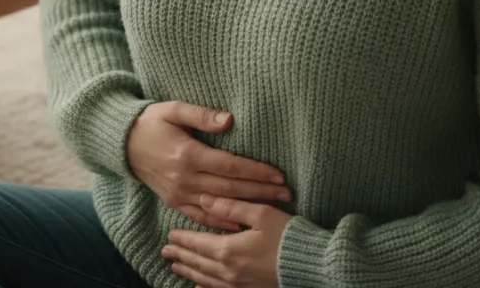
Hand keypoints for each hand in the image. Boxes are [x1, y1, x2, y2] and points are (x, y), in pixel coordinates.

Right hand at [126, 102, 289, 231]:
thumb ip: (201, 114)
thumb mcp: (173, 110)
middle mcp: (184, 178)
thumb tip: (229, 120)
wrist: (122, 143)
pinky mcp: (174, 201)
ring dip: (248, 207)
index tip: (279, 174)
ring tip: (274, 207)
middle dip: (261, 191)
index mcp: (188, 155)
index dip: (256, 172)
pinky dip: (222, 222)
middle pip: (230, 189)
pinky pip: (201, 216)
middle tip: (287, 193)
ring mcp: (178, 193)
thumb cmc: (151, 122)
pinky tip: (241, 223)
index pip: (230, 166)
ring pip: (219, 205)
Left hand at [163, 195, 289, 286]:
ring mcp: (238, 284)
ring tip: (176, 266)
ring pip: (205, 278)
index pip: (197, 244)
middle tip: (165, 250)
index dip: (183, 239)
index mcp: (229, 250)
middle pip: (197, 262)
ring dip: (189, 271)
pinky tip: (198, 287)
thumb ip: (230, 207)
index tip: (170, 234)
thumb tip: (204, 199)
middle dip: (180, 255)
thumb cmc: (288, 235)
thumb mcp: (260, 213)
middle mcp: (229, 271)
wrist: (313, 264)